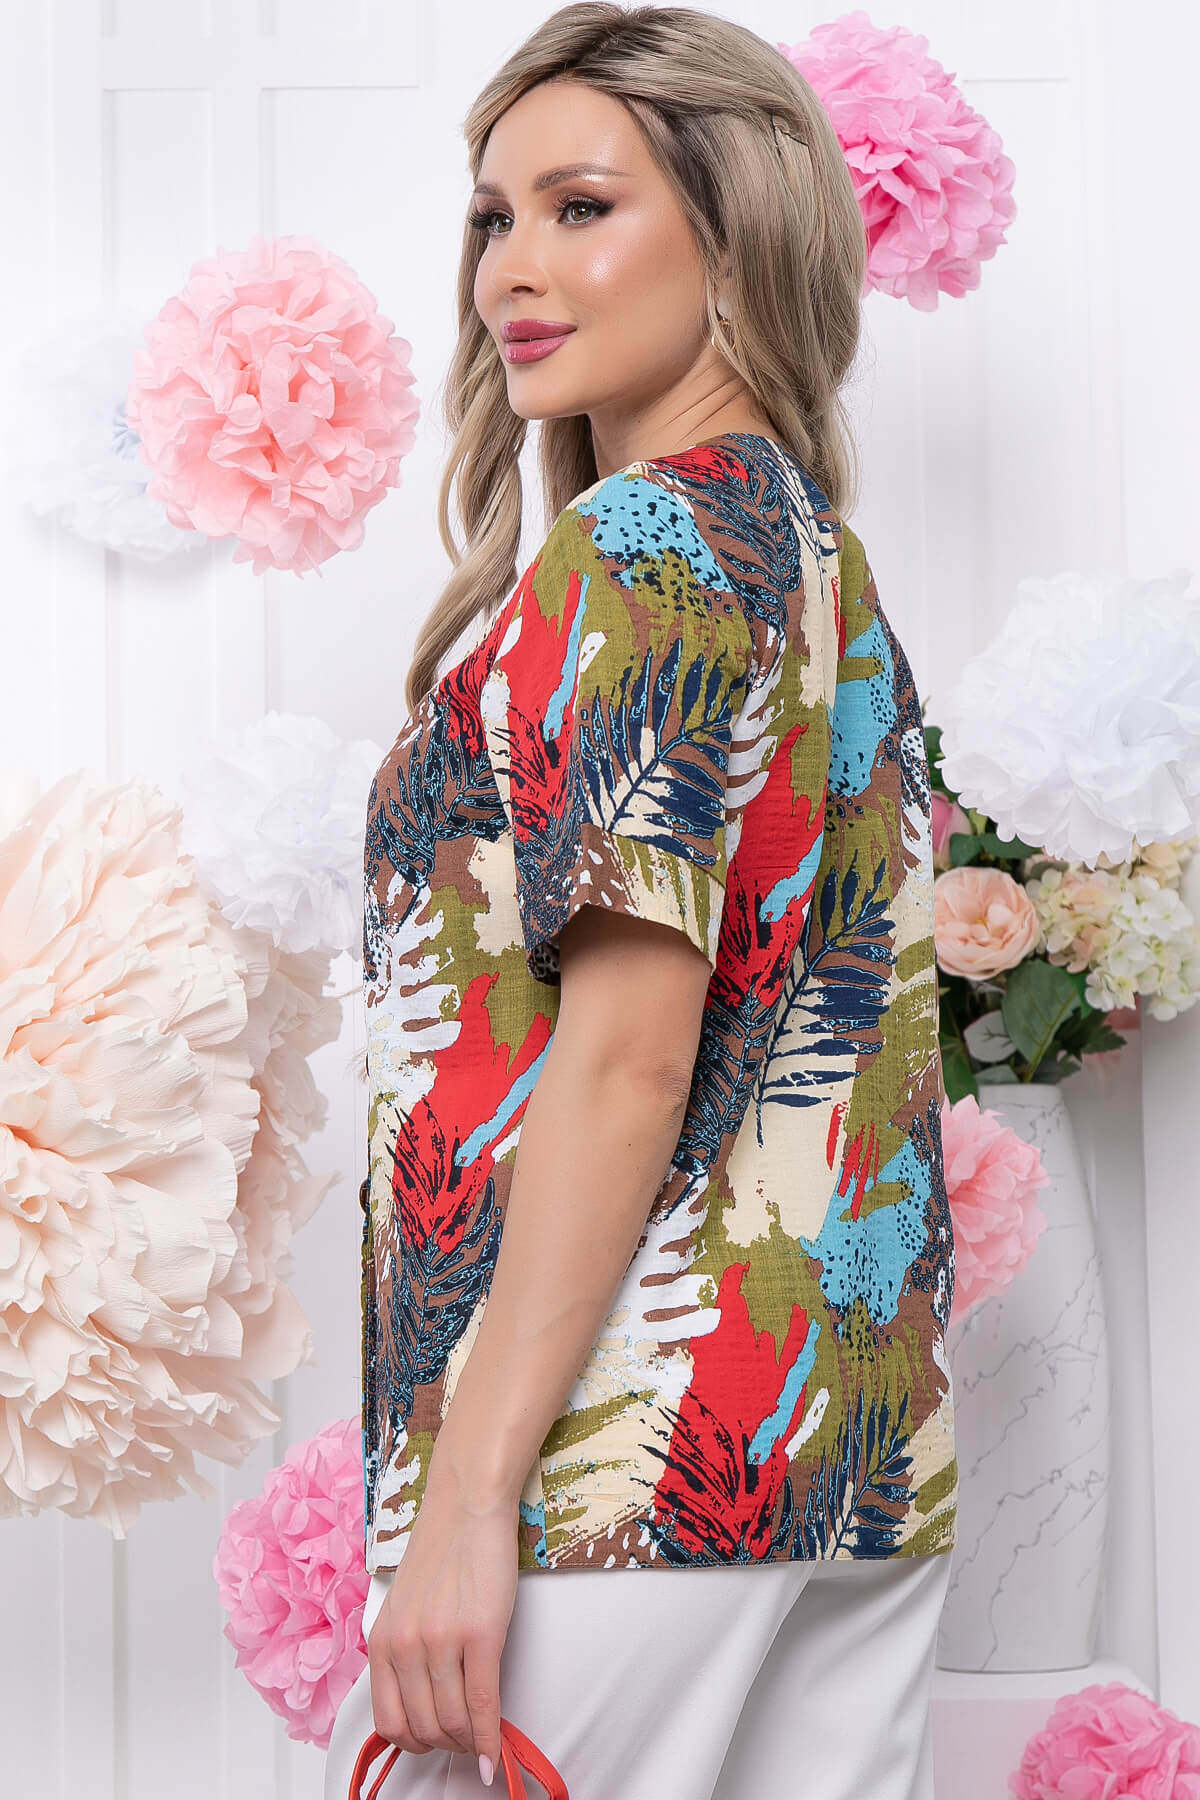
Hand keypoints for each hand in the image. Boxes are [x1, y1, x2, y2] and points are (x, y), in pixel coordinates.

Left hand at [367, 1473, 519, 1782]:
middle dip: (448, 1746)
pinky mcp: (480, 1634)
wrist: (468, 1503)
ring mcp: (441, 1641)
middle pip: (423, 1729)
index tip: (437, 1742)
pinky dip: (490, 1738)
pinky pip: (483, 1705)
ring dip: (471, 1743)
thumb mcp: (404, 1606)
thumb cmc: (442, 1550)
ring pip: (453, 1724)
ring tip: (483, 1737)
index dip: (416, 1744)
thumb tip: (423, 1706)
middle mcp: (404, 1646)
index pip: (389, 1723)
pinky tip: (498, 1752)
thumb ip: (404, 1652)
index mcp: (381, 1641)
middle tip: (467, 1740)